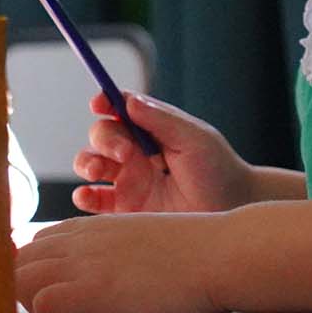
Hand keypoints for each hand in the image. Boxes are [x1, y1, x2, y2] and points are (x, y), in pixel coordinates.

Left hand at [15, 212, 230, 312]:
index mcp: (93, 227)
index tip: (53, 291)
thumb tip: (107, 272)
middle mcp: (80, 240)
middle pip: (19, 263)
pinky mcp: (93, 291)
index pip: (35, 244)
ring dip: (35, 305)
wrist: (221, 253)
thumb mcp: (143, 238)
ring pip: (20, 282)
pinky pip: (43, 307)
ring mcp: (84, 263)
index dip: (37, 271)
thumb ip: (114, 250)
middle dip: (26, 289)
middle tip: (60, 312)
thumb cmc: (195, 252)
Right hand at [72, 92, 252, 213]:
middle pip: (103, 134)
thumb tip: (128, 100)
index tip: (99, 102)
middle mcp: (136, 152)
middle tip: (125, 151)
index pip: (122, 109)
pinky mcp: (124, 208)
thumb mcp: (194, 139)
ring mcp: (128, 180)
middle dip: (105, 137)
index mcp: (153, 130)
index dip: (107, 102)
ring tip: (98, 170)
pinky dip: (83, 196)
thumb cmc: (217, 170)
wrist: (229, 212)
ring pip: (90, 163)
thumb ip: (161, 120)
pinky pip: (92, 200)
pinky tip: (87, 195)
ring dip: (86, 162)